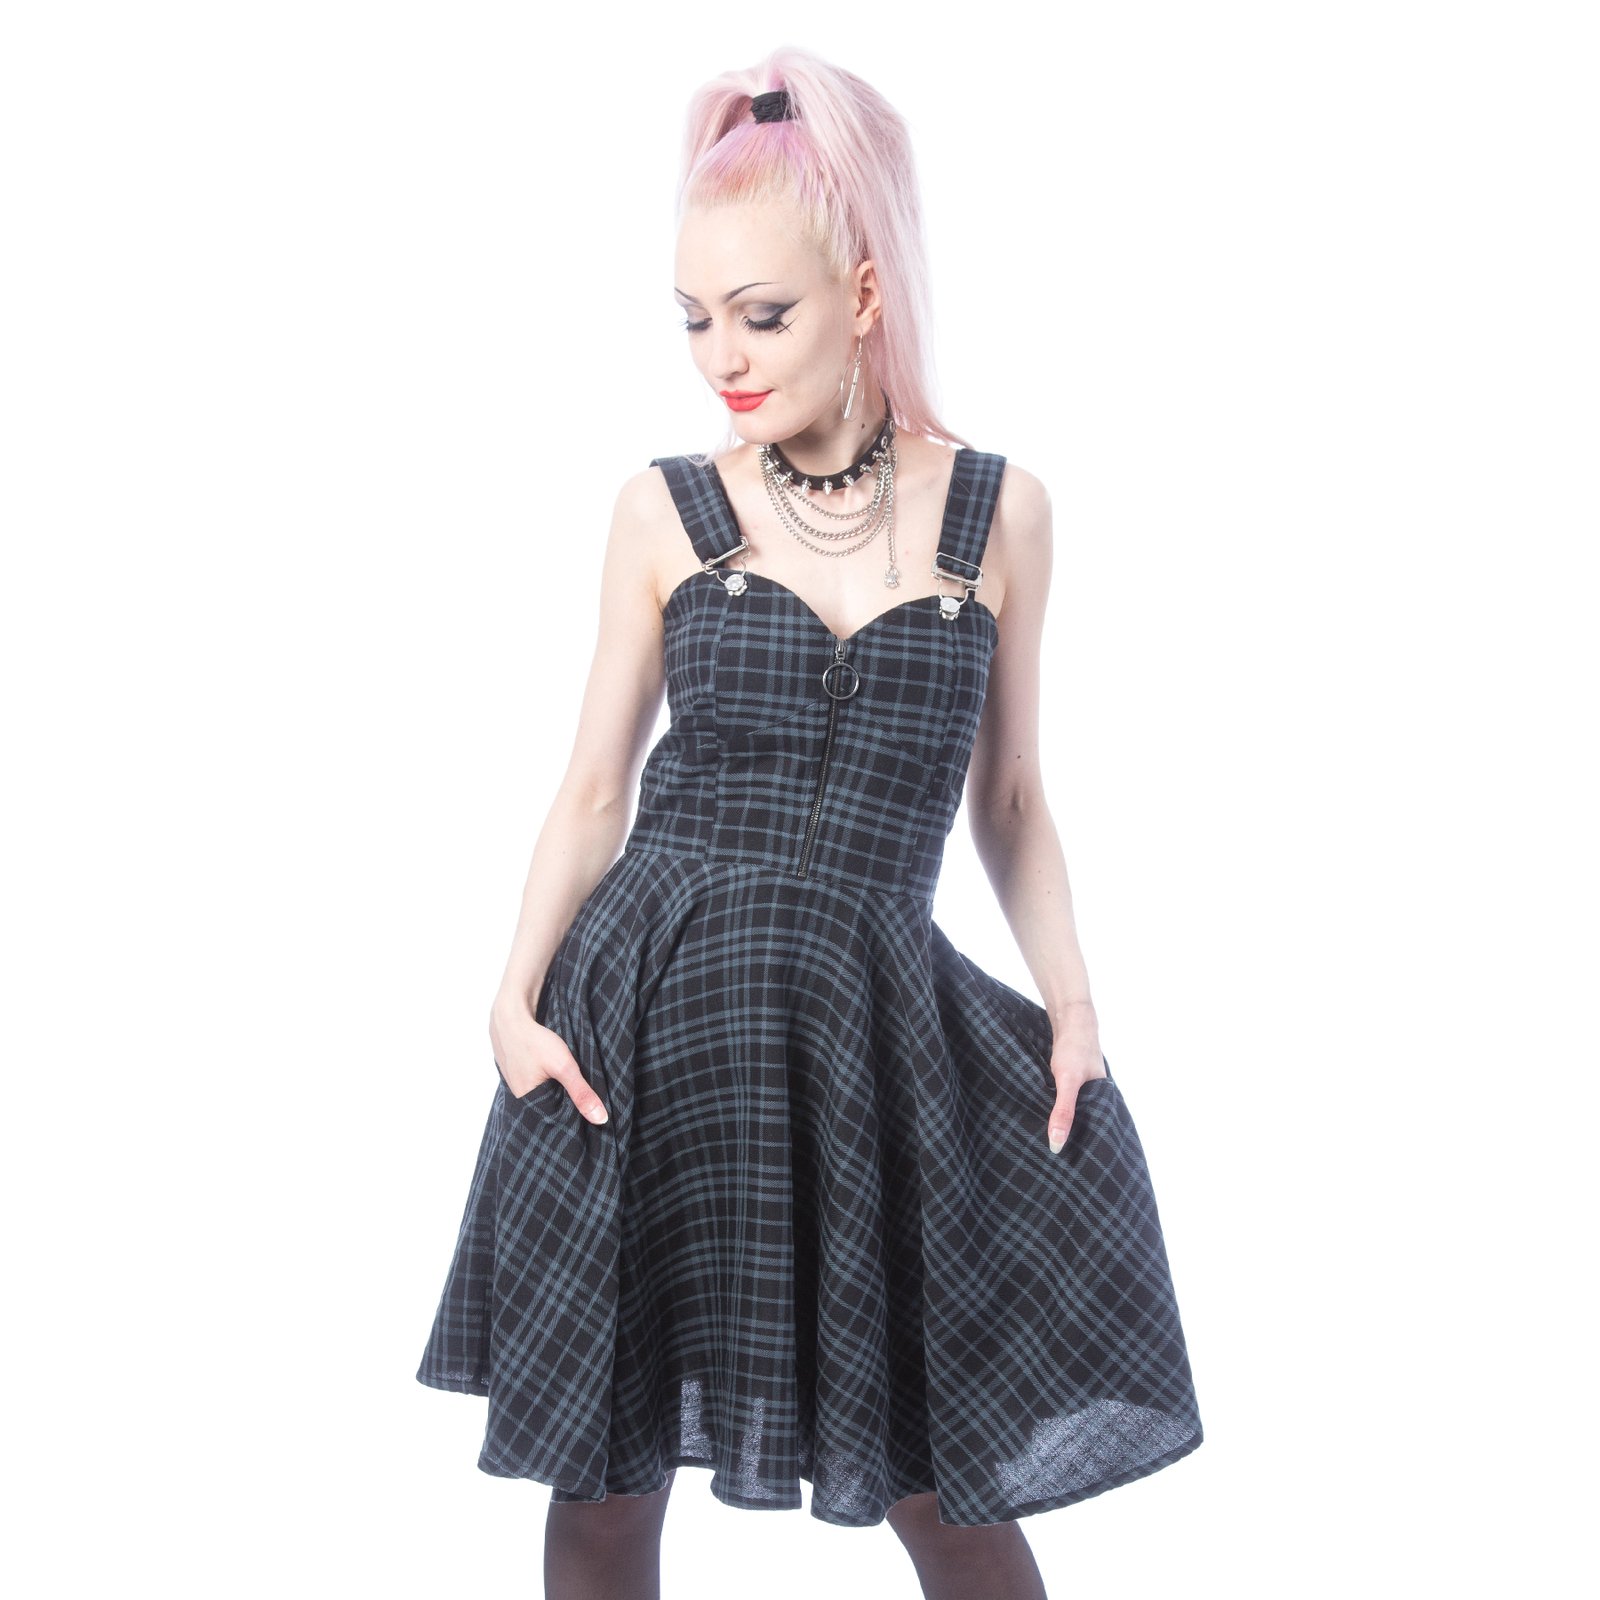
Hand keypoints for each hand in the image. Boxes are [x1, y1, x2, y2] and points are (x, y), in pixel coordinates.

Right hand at [489, 995, 609, 1124]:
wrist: (510, 1017)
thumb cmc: (534, 1041)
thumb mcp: (564, 1067)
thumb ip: (582, 1093)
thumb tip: (601, 1119)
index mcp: (526, 1103)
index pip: (554, 1121)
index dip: (571, 1119)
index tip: (588, 1118)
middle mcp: (518, 1098)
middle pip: (548, 1108)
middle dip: (564, 1105)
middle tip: (584, 1100)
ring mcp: (515, 1085)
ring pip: (543, 1094)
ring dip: (556, 1091)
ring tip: (570, 1086)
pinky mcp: (517, 1073)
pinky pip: (536, 1083)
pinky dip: (547, 1081)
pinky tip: (555, 1074)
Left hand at [1045, 1023, 1105, 1154]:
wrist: (1070, 1018)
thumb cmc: (1074, 1049)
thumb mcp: (1067, 1082)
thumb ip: (1064, 1112)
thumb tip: (1056, 1144)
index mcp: (1105, 1102)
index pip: (1099, 1135)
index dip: (1088, 1151)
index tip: (1074, 1169)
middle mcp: (1098, 1098)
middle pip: (1086, 1127)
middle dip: (1074, 1143)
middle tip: (1057, 1163)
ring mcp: (1086, 1090)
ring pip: (1075, 1115)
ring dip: (1064, 1126)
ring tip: (1049, 1148)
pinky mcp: (1072, 1082)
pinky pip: (1065, 1103)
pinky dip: (1056, 1111)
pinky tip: (1044, 1119)